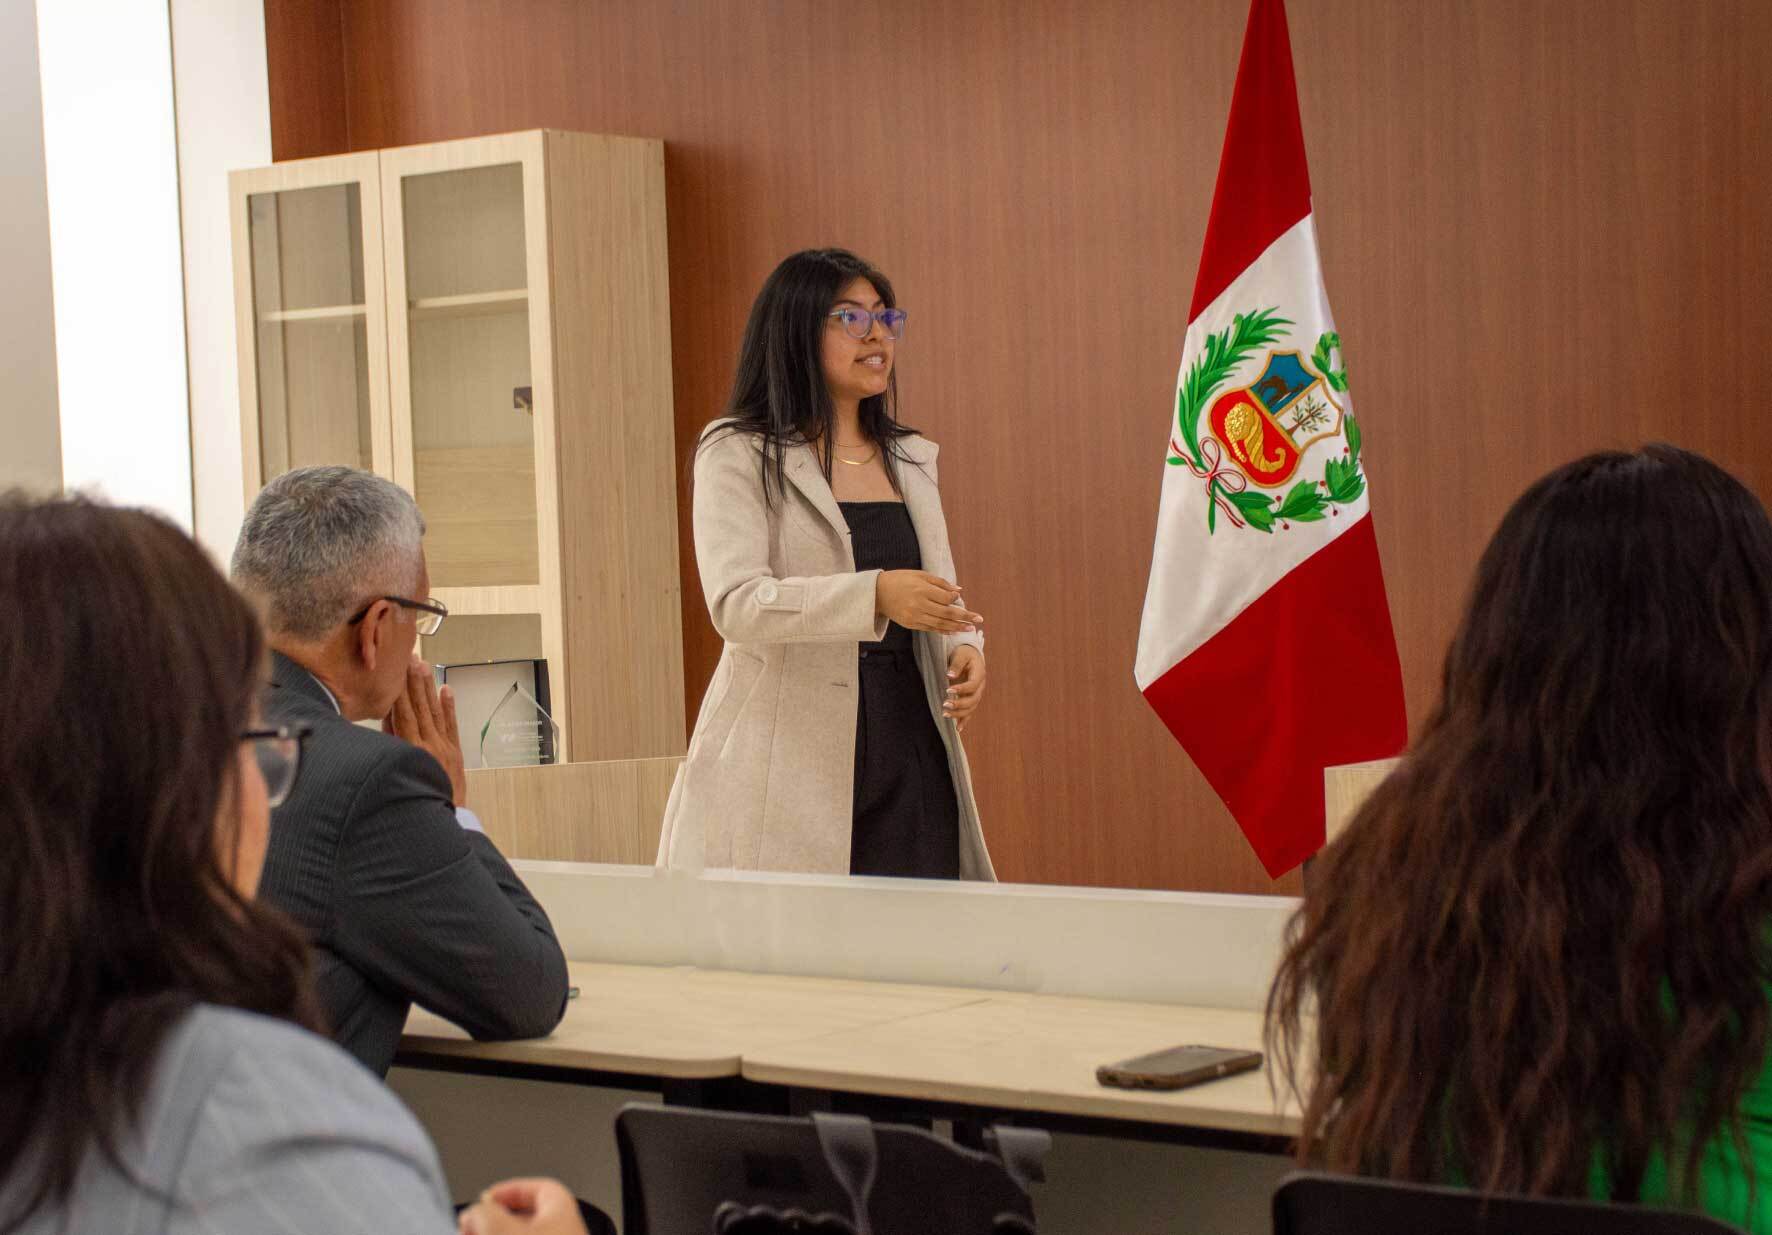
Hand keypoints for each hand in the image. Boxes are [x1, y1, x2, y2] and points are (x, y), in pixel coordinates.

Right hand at [384, 654, 468, 805]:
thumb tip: (387, 720)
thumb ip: (392, 745)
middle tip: (410, 657)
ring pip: (435, 711)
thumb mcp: (397, 772)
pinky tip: (446, 689)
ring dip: (428, 687)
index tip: (394, 671)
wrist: (442, 820)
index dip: (399, 690)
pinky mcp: (456, 752)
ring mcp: (445, 747)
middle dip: (413, 681)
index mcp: (412, 750)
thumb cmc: (413, 800)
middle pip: (419, 706)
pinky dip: (449, 706)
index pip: (403, 713)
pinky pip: (452, 725)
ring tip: (424, 666)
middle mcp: (430, 745)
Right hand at [457, 1179, 588, 1234]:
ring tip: (474, 1234)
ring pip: (525, 1234)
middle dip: (496, 1219)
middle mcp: (565, 1230)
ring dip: (497, 1233)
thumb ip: (484, 1213)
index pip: (540, 1186)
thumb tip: (473, 1212)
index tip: (487, 1197)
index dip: (510, 1189)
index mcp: (564, 1210)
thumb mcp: (503, 1229)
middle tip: (475, 1224)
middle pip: (528, 1216)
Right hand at [876, 570, 982, 633]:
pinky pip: (930, 628)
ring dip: (957, 626)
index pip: (945, 598)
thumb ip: (940, 583)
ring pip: (940, 623)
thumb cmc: (901, 580)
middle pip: (946, 613)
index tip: (960, 599)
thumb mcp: (919, 575)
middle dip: (965, 617)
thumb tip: (959, 591)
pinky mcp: (911, 624)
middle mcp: (919, 605)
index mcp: (922, 590)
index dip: (955, 599)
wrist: (877, 593)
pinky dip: (943, 630)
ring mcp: (914, 616)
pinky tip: (953, 631)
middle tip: (979, 619)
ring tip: (970, 628)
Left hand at [944, 645, 985, 730]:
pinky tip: (958, 729)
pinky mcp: (970, 698)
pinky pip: (969, 712)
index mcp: (979, 674)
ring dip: (959, 714)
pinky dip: (964, 721)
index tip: (948, 689)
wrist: (970, 655)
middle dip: (959, 704)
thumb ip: (956, 664)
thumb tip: (949, 675)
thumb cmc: (964, 653)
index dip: (962, 689)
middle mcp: (980, 686)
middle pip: (973, 700)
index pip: (973, 685)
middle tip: (945, 703)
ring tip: (944, 714)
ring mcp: (976, 694)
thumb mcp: (960, 654)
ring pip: (971, 708)